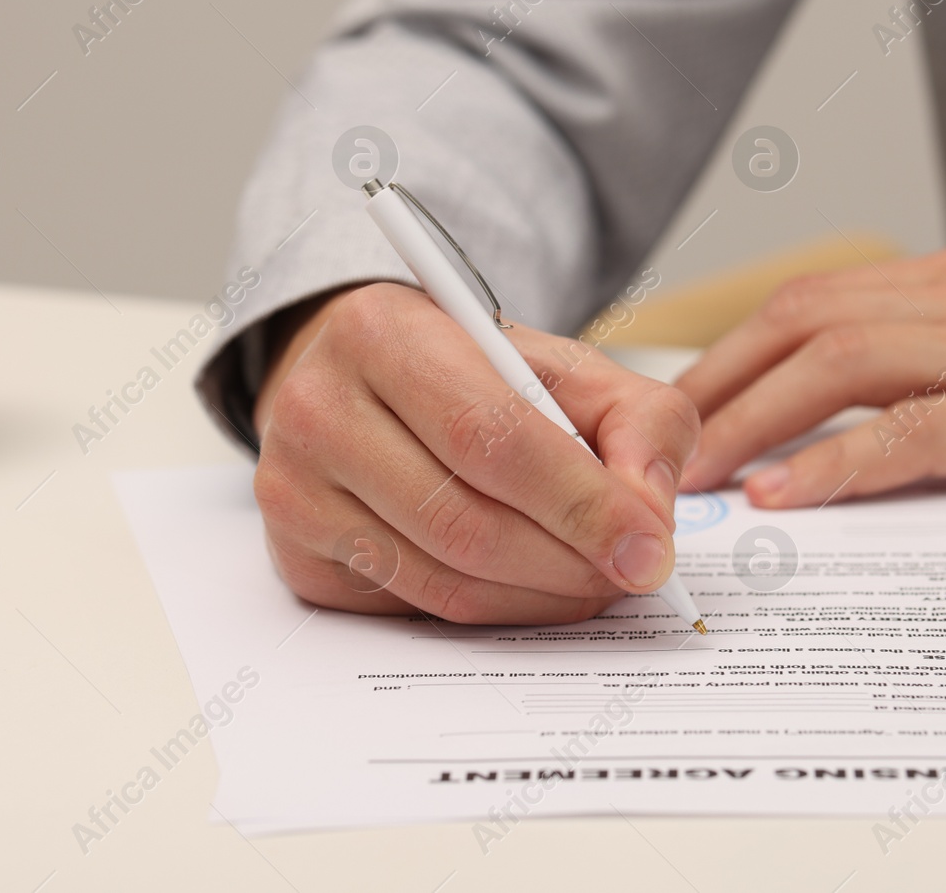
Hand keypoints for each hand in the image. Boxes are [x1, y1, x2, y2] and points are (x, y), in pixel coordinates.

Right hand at [252, 283, 699, 623]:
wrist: (366, 383)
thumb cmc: (471, 372)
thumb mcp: (563, 367)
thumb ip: (637, 420)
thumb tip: (649, 513)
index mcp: (383, 334)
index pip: (494, 437)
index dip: (582, 503)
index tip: (650, 546)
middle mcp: (318, 410)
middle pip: (467, 522)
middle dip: (571, 562)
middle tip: (631, 572)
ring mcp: (296, 491)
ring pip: (444, 581)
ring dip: (540, 596)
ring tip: (592, 577)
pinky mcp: (297, 558)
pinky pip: (418, 609)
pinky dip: (495, 610)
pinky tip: (530, 585)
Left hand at [677, 243, 945, 506]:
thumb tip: (860, 410)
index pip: (809, 305)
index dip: (729, 356)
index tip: (674, 410)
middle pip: (800, 326)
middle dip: (713, 389)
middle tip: (650, 452)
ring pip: (839, 368)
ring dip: (749, 423)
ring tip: (687, 479)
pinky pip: (918, 432)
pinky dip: (839, 462)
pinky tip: (783, 495)